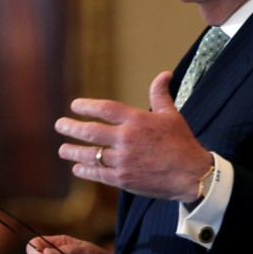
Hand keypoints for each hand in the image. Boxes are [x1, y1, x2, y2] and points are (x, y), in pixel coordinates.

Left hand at [55, 71, 212, 201]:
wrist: (192, 174)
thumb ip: (160, 94)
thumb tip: (164, 74)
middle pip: (91, 131)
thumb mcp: (172, 114)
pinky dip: (86, 171)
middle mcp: (126, 139)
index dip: (87, 106)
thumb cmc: (182, 142)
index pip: (105, 109)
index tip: (75, 106)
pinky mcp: (124, 179)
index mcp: (137, 120)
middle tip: (60, 125)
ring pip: (91, 154)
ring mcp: (123, 160)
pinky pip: (99, 174)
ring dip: (74, 152)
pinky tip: (77, 169)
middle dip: (72, 128)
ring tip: (62, 150)